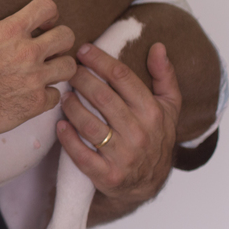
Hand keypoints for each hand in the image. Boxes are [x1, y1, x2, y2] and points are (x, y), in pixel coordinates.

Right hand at [0, 0, 75, 135]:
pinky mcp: (35, 104)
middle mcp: (27, 53)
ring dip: (57, 66)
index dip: (47, 12)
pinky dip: (47, 94)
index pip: (47, 7)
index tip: (41, 22)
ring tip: (44, 69)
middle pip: (66, 37)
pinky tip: (33, 92)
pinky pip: (56, 95)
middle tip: (46, 46)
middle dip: (58, 39)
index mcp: (9, 31)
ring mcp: (34, 80)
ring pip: (68, 66)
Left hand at [57, 42, 180, 224]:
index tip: (82, 50)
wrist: (150, 182)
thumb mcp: (169, 106)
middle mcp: (139, 133)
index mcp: (153, 112)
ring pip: (89, 125)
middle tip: (67, 70)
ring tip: (63, 95)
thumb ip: (164, 76)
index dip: (99, 60)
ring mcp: (123, 156)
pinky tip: (60, 125)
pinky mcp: (108, 175)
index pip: (122, 77)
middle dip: (80, 79)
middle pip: (102, 97)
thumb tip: (157, 46)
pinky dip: (68, 139)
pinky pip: (82, 155)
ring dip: (71, 106)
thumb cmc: (155, 136)